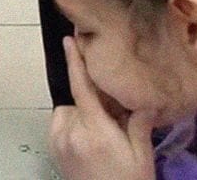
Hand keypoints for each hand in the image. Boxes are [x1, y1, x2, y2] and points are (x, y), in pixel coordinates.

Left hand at [50, 37, 155, 179]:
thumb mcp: (141, 156)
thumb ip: (139, 124)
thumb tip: (143, 98)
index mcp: (94, 131)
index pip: (81, 88)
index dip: (75, 62)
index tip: (69, 40)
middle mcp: (70, 133)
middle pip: (77, 99)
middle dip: (92, 102)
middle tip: (112, 120)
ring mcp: (58, 143)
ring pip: (67, 111)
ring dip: (81, 114)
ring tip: (101, 135)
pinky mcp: (53, 151)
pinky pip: (60, 125)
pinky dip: (72, 125)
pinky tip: (89, 141)